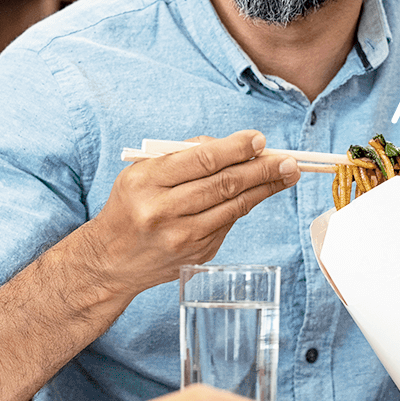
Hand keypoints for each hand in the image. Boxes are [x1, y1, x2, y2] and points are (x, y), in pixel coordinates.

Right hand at [82, 130, 300, 295]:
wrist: (111, 260)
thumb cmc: (131, 205)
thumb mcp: (141, 172)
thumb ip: (182, 156)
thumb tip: (232, 145)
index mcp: (146, 182)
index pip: (202, 160)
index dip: (236, 148)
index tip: (260, 139)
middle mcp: (163, 211)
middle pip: (224, 184)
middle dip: (262, 169)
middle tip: (289, 159)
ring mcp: (182, 238)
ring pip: (234, 206)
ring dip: (266, 188)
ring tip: (288, 174)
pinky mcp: (197, 255)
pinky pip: (229, 224)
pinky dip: (246, 205)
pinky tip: (260, 193)